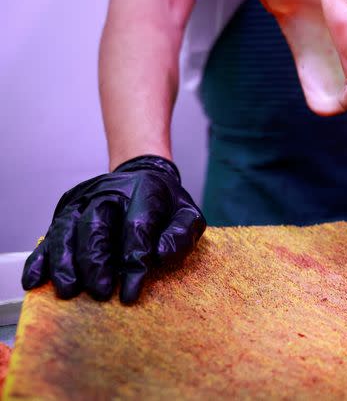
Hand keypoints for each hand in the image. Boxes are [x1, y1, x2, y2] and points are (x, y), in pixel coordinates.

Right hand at [21, 155, 205, 302]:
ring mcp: (84, 200)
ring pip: (67, 230)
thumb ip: (181, 234)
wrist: (142, 175)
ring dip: (66, 263)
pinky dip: (41, 258)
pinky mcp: (66, 210)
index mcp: (145, 191)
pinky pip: (49, 235)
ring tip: (70, 290)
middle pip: (96, 226)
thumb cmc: (165, 205)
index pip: (137, 227)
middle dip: (96, 262)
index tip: (131, 293)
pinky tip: (36, 280)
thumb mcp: (187, 215)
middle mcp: (109, 192)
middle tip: (100, 292)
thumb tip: (160, 254)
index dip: (134, 262)